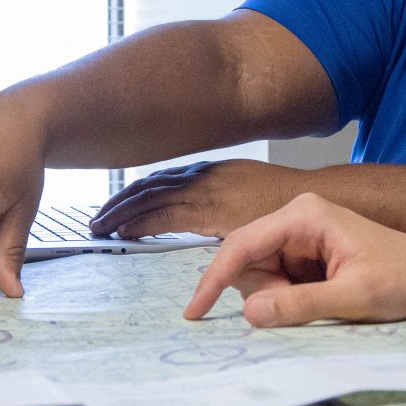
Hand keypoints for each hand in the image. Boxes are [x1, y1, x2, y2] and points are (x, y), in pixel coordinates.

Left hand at [91, 159, 309, 239]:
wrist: (309, 202)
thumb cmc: (283, 204)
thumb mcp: (246, 194)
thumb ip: (221, 205)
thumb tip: (205, 221)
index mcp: (209, 171)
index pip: (160, 179)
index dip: (134, 193)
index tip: (115, 206)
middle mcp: (203, 176)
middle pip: (148, 185)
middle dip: (119, 203)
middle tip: (96, 219)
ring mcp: (206, 190)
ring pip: (151, 198)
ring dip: (122, 214)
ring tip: (100, 228)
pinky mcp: (211, 210)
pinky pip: (167, 216)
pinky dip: (141, 223)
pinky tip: (125, 234)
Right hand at [184, 194, 405, 327]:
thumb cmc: (404, 280)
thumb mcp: (353, 299)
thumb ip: (300, 305)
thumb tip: (249, 312)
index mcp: (304, 215)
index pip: (241, 245)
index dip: (212, 280)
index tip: (195, 313)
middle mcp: (295, 217)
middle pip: (246, 261)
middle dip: (264, 293)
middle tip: (308, 307)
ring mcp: (299, 234)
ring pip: (258, 274)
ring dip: (277, 297)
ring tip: (323, 301)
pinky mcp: (304, 251)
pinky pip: (275, 279)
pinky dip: (287, 297)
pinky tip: (321, 299)